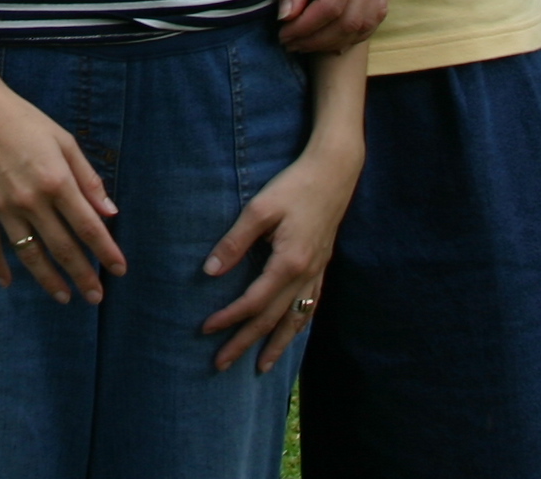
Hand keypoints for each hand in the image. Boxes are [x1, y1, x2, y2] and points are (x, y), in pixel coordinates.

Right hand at [0, 63, 127, 305]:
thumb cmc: (24, 120)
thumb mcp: (64, 141)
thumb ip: (87, 178)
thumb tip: (110, 212)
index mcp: (57, 181)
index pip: (88, 227)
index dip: (106, 251)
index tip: (120, 270)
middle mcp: (31, 200)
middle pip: (63, 248)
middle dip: (83, 275)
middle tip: (96, 297)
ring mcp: (3, 207)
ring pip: (30, 254)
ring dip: (49, 280)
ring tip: (64, 297)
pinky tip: (9, 283)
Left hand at [199, 139, 361, 372]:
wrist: (334, 173)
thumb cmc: (294, 186)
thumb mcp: (259, 208)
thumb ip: (235, 242)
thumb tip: (210, 272)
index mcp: (288, 262)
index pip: (253, 301)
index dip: (228, 318)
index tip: (205, 329)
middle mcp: (305, 275)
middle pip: (272, 319)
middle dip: (246, 343)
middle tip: (221, 365)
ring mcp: (317, 273)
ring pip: (296, 319)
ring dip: (277, 345)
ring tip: (261, 367)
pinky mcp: (322, 267)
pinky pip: (310, 306)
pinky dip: (298, 326)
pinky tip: (291, 334)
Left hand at [275, 0, 386, 54]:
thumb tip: (288, 19)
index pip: (331, 6)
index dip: (305, 27)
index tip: (282, 33)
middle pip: (351, 19)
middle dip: (319, 38)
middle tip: (289, 42)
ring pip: (368, 21)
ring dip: (337, 38)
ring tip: (306, 41)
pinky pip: (375, 12)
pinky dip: (355, 29)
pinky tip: (330, 34)